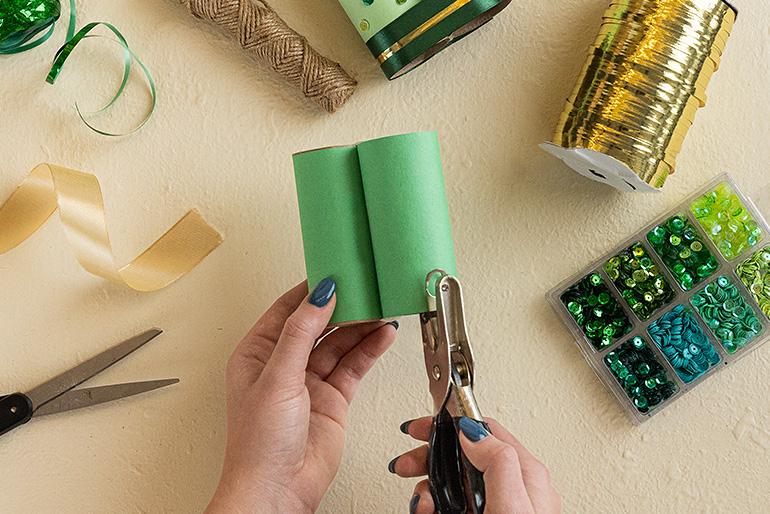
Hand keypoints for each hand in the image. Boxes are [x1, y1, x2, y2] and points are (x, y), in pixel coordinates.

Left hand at [206, 279, 397, 513]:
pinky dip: (370, 349)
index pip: (287, 310)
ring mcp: (310, 382)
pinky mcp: (333, 398)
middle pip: (318, 324)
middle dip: (341, 307)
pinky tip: (383, 335)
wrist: (278, 491)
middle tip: (365, 289)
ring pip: (339, 343)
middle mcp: (284, 365)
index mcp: (257, 353)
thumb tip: (319, 296)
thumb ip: (299, 333)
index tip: (334, 271)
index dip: (311, 291)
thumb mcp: (276, 377)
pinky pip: (354, 365)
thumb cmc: (258, 444)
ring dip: (360, 326)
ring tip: (381, 307)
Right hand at [390, 416, 560, 513]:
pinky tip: (428, 513)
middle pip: (463, 454)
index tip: (421, 427)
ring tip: (421, 502)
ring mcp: (496, 507)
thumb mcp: (514, 504)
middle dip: (429, 456)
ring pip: (453, 481)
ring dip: (428, 486)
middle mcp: (512, 487)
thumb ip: (497, 461)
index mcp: (525, 473)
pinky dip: (433, 506)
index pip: (485, 429)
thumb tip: (473, 430)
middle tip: (406, 463)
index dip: (450, 423)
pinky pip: (451, 505)